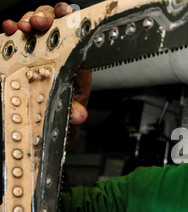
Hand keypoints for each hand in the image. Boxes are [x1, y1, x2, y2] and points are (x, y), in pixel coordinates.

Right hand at [2, 2, 90, 128]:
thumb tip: (79, 114)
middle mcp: (59, 51)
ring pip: (34, 26)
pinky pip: (16, 38)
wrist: (53, 120)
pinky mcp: (23, 55)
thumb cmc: (67, 110)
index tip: (64, 14)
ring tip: (21, 27)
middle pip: (53, 23)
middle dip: (45, 17)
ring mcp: (39, 51)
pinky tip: (7, 29)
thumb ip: (76, 111)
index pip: (76, 33)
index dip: (70, 19)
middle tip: (37, 23)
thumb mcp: (74, 112)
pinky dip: (11, 31)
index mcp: (76, 60)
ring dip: (27, 21)